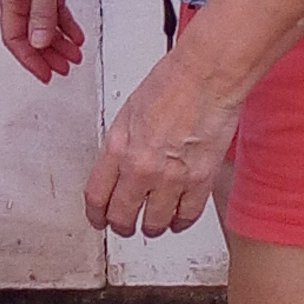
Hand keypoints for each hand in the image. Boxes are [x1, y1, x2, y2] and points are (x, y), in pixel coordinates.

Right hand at [0, 0, 88, 85]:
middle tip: (62, 70)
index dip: (29, 59)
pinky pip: (54, 8)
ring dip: (57, 41)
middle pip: (29, 33)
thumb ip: (42, 14)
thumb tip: (37, 44)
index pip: (14, 37)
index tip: (46, 74)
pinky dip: (64, 23)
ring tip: (74, 57)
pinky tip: (76, 35)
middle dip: (45, 54)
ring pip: (43, 22)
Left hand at [84, 53, 240, 241]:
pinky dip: (180, 222)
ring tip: (153, 224)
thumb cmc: (172, 83)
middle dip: (121, 225)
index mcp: (118, 147)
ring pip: (154, 224)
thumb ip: (121, 146)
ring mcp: (171, 177)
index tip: (99, 219)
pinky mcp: (200, 181)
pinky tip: (177, 219)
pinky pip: (186, 216)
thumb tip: (118, 169)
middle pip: (122, 216)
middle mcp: (141, 167)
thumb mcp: (129, 113)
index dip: (96, 215)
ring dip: (151, 227)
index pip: (97, 197)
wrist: (207, 75)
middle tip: (125, 225)